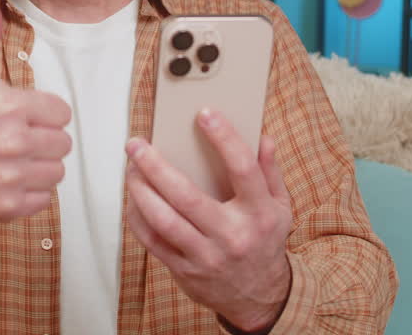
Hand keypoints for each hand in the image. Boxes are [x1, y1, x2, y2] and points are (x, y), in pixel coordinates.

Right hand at [0, 0, 71, 221]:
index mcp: (10, 107)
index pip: (62, 113)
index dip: (45, 114)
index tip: (24, 115)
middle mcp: (12, 143)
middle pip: (63, 144)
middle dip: (44, 140)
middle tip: (18, 138)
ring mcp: (9, 177)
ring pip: (56, 173)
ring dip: (40, 167)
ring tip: (14, 159)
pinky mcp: (6, 207)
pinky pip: (44, 200)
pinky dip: (30, 194)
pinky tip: (8, 179)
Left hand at [125, 110, 292, 331]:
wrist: (260, 297)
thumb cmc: (265, 243)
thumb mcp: (280, 208)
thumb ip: (270, 172)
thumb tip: (264, 137)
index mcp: (259, 213)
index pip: (243, 169)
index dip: (224, 138)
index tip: (205, 115)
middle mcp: (231, 235)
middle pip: (186, 196)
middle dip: (155, 166)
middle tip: (136, 144)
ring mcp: (205, 255)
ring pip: (162, 220)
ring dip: (140, 190)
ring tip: (130, 168)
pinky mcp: (184, 270)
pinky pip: (152, 240)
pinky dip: (138, 217)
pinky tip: (134, 197)